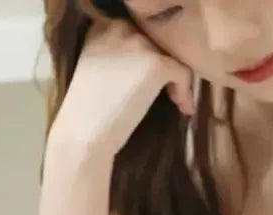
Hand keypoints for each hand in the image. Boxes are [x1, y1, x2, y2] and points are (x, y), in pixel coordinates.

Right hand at [49, 19, 194, 159]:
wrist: (86, 130)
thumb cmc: (91, 110)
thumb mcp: (100, 68)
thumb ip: (121, 55)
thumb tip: (152, 60)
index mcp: (103, 26)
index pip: (140, 32)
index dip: (151, 56)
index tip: (153, 81)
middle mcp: (120, 27)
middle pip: (158, 42)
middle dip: (166, 68)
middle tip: (169, 93)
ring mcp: (138, 44)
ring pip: (173, 56)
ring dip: (178, 80)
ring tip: (176, 102)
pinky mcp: (155, 64)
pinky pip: (183, 72)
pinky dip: (185, 91)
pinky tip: (182, 108)